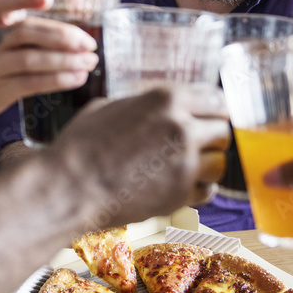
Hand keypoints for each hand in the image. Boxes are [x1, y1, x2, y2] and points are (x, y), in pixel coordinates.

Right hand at [0, 0, 97, 119]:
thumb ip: (26, 26)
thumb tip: (76, 30)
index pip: (5, 1)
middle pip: (26, 32)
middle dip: (62, 36)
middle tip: (89, 43)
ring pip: (31, 59)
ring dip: (65, 60)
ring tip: (90, 62)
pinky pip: (31, 83)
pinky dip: (57, 80)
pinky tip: (76, 78)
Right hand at [46, 87, 230, 227]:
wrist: (69, 187)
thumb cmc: (81, 145)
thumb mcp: (112, 107)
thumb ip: (146, 104)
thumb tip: (160, 106)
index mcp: (166, 98)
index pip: (216, 97)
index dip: (214, 108)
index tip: (210, 116)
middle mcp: (182, 127)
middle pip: (223, 129)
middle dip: (211, 136)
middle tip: (196, 143)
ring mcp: (185, 163)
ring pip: (221, 162)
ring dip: (207, 164)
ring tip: (185, 166)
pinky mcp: (181, 195)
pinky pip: (209, 190)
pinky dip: (198, 189)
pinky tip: (178, 185)